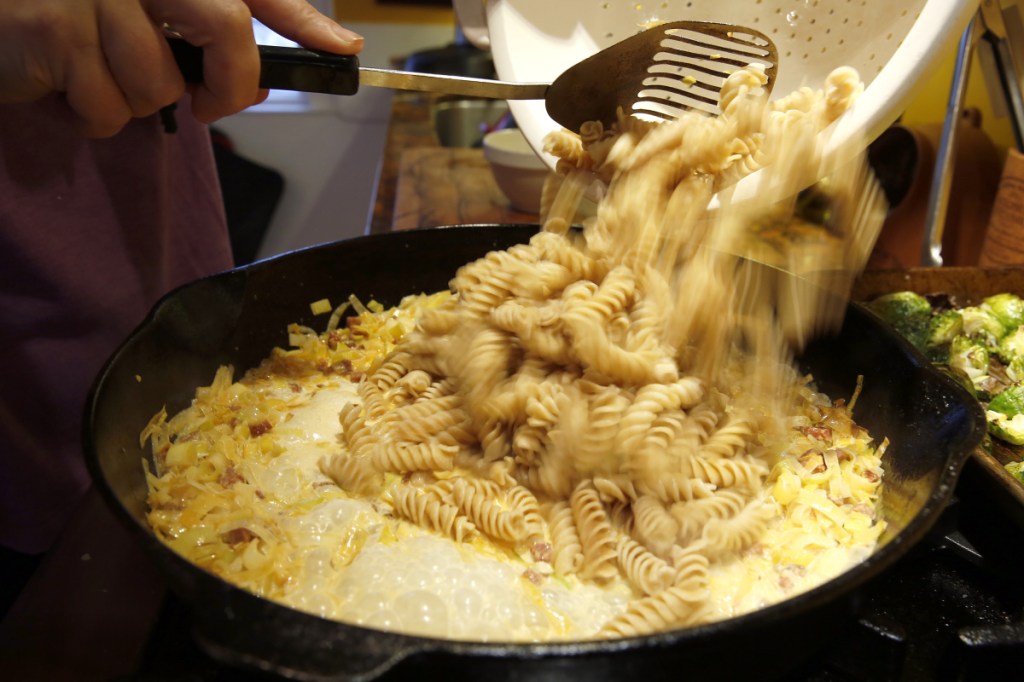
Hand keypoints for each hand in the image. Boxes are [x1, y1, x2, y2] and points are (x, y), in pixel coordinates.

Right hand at [0, 0, 362, 137]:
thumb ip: (218, 31)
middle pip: (225, 26)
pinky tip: (62, 82)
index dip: (305, 18)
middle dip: (228, 84)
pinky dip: (90, 115)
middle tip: (207, 105)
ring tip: (95, 72)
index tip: (344, 51)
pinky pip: (108, 107)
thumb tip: (287, 70)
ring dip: (134, 101)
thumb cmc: (72, 14)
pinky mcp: (56, 29)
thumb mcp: (146, 13)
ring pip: (160, 83)